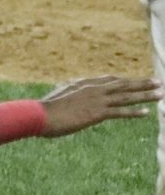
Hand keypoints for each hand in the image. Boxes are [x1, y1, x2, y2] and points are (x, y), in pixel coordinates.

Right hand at [39, 75, 159, 136]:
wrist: (40, 114)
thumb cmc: (44, 109)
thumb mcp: (57, 97)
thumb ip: (67, 94)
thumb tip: (66, 93)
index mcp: (84, 83)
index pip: (109, 80)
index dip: (124, 80)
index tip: (135, 80)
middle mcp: (93, 88)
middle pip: (122, 84)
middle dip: (141, 83)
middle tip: (157, 82)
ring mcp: (96, 100)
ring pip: (126, 96)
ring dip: (145, 95)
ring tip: (159, 94)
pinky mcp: (97, 112)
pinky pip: (120, 112)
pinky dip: (134, 112)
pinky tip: (146, 112)